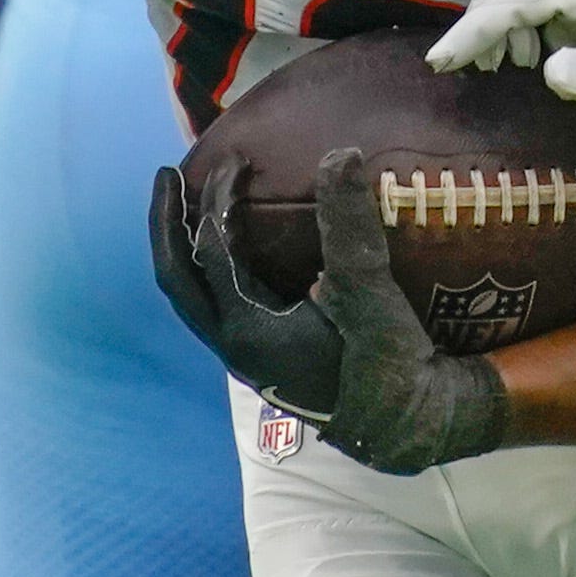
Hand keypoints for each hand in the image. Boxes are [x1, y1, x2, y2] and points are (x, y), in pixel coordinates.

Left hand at [148, 148, 511, 475]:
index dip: (219, 198)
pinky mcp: (262, 352)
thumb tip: (338, 154)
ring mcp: (244, 352)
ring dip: (184, 247)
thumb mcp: (371, 293)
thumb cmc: (390, 364)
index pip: (213, 251)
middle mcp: (234, 344)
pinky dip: (210, 266)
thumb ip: (350, 226)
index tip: (240, 160)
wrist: (408, 422)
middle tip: (168, 174)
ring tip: (188, 204)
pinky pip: (215, 302)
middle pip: (176, 278)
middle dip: (166, 224)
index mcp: (248, 330)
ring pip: (192, 294)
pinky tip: (232, 244)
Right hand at [430, 0, 575, 123]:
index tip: (441, 62)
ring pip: (528, 2)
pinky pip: (549, 23)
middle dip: (478, 23)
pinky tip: (529, 69)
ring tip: (492, 71)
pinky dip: (523, 39)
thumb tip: (548, 73)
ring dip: (499, 29)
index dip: (475, 30)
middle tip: (456, 69)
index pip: (517, 2)